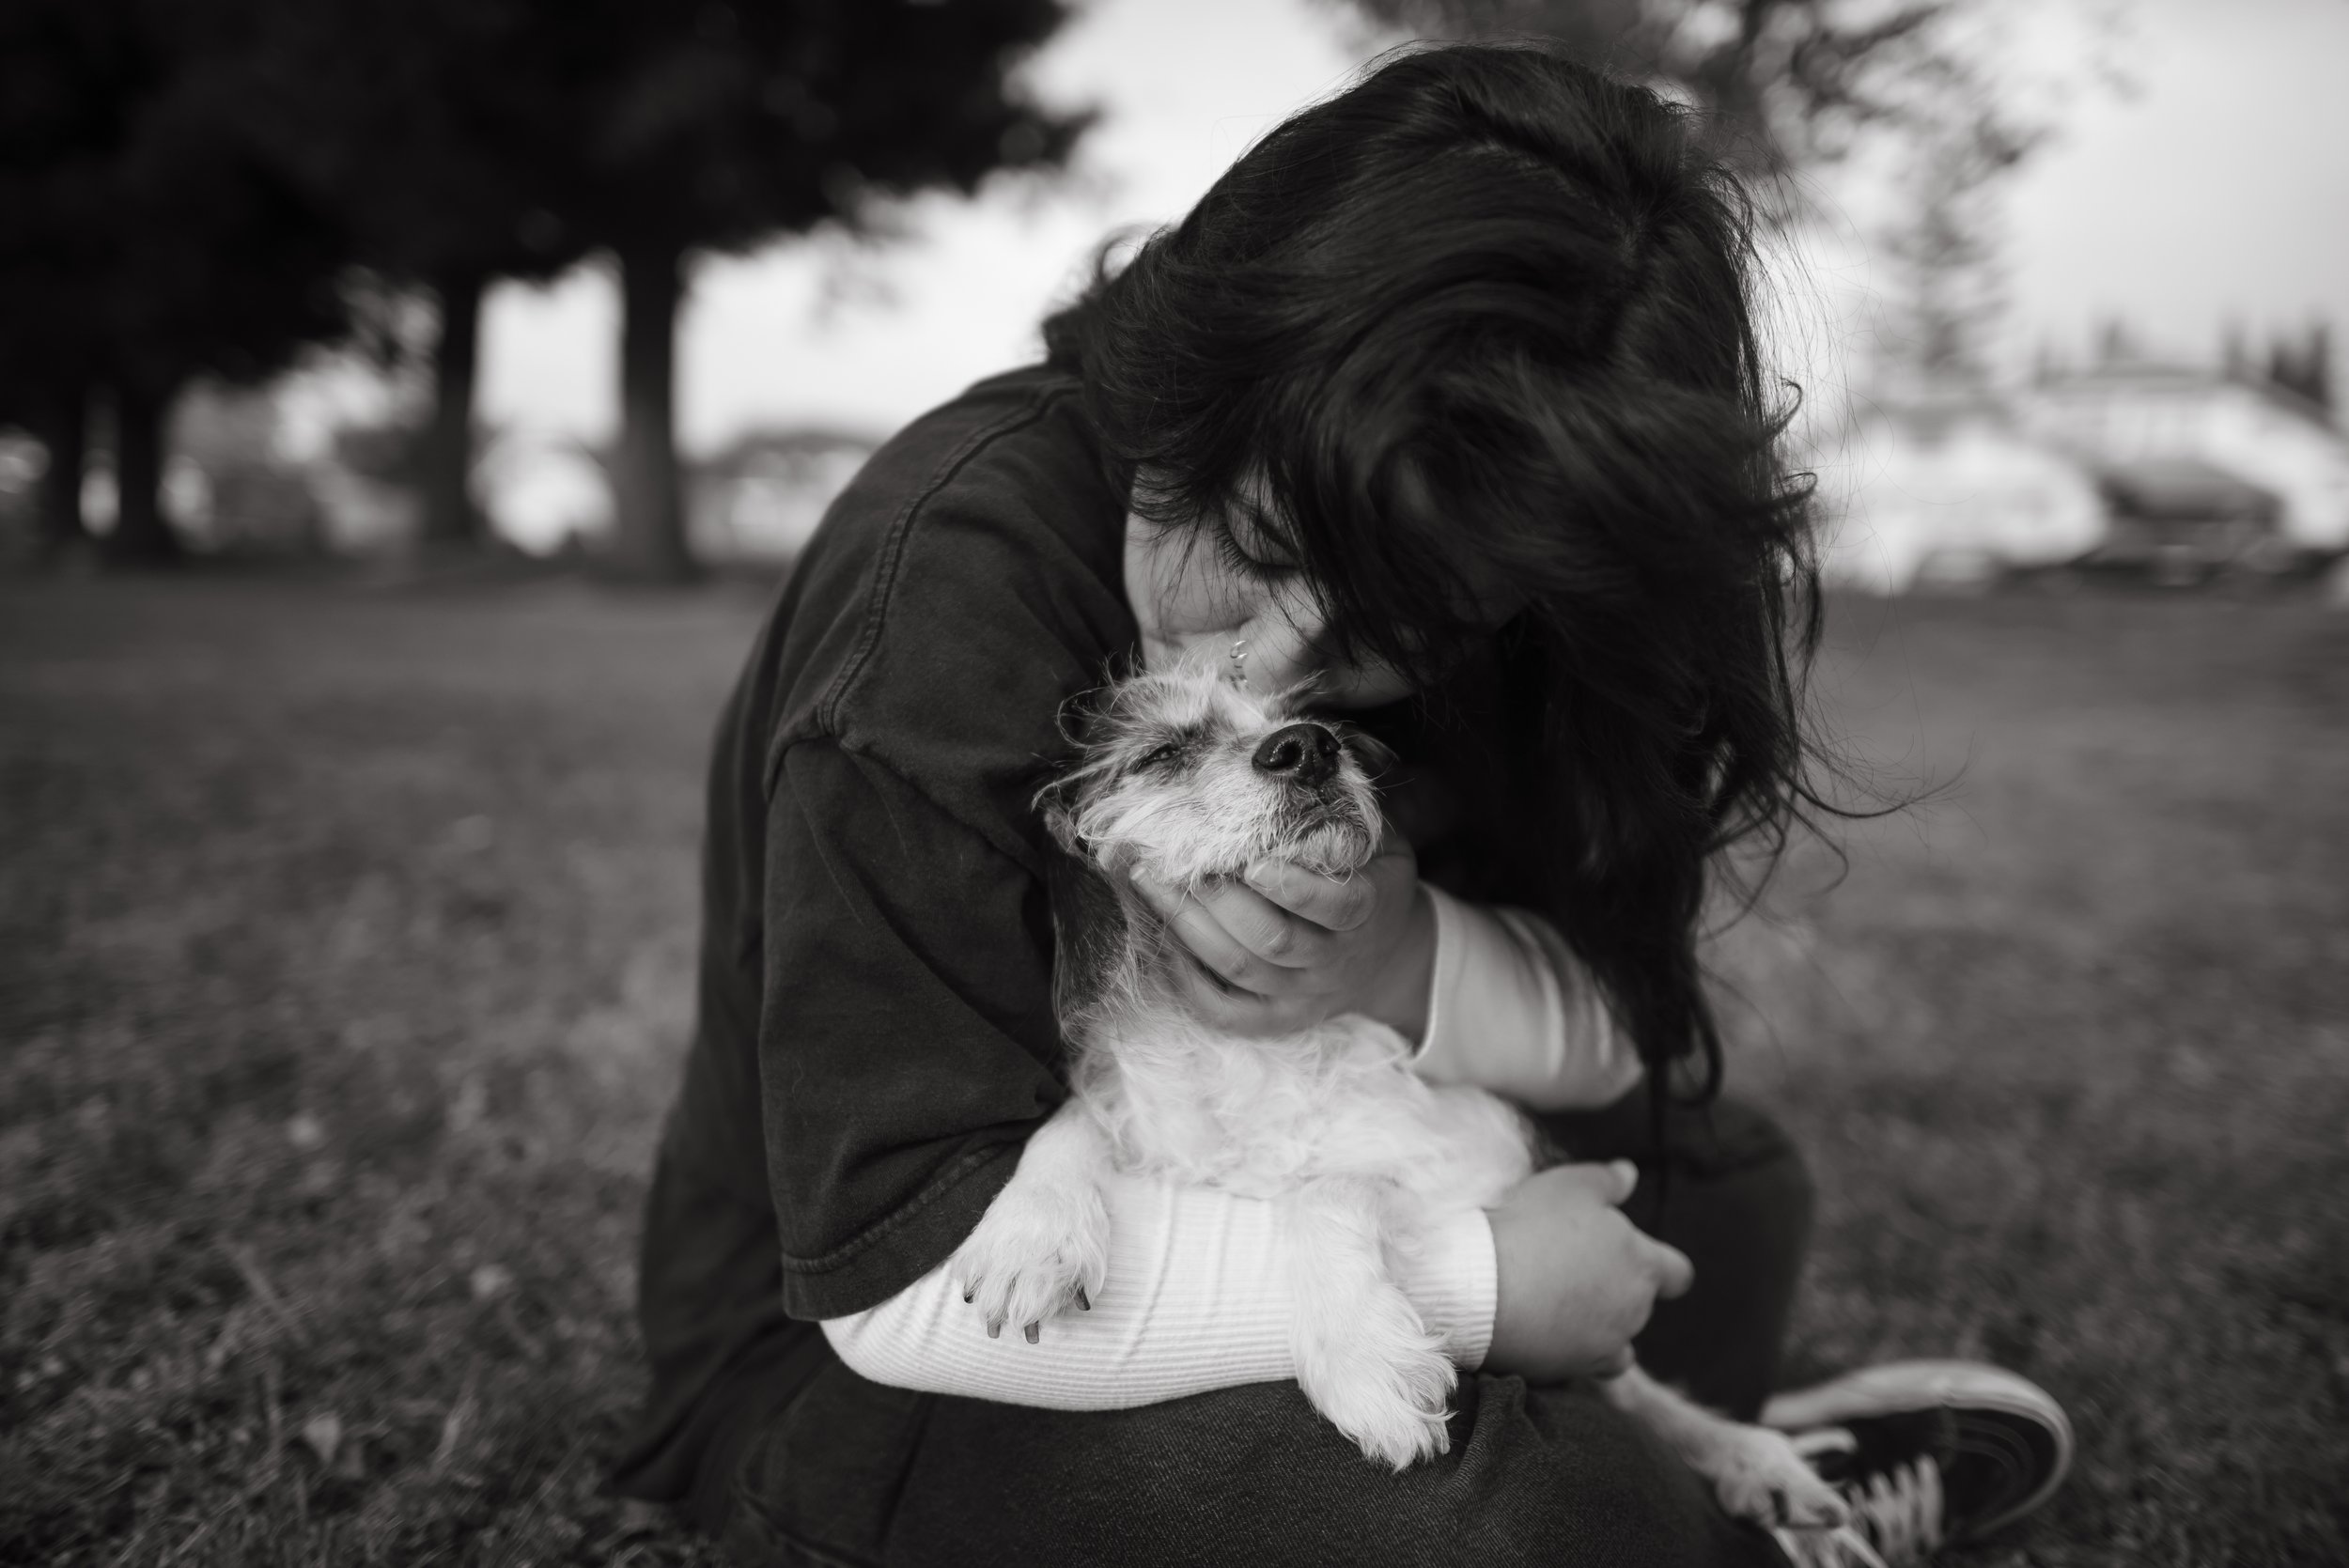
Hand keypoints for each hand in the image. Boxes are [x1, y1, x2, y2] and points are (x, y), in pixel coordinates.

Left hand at [1130, 825, 1434, 1039]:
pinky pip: (1228, 1012)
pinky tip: (1163, 940)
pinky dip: (1190, 983)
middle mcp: (1335, 960)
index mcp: (1367, 911)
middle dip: (1222, 901)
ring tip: (1151, 882)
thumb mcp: (1379, 841)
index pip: (1335, 907)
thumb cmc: (1371, 876)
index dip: (1293, 888)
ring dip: (1190, 928)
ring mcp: (1304, 993)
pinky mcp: (1278, 1016)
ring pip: (1241, 969)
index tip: (1254, 862)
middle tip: (1182, 862)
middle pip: (1274, 941)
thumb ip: (1343, 817)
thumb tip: (1292, 769)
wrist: (1387, 953)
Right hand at [1484, 1161, 1693, 1382]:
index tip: (1636, 1259)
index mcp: (1643, 1263)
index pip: (1677, 1273)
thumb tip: (1629, 1174)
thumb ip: (1608, 1181)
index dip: (1662, 1267)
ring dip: (1598, 1322)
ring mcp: (1607, 1343)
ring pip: (1616, 1336)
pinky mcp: (1576, 1368)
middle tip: (1573, 1267)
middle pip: (1640, 1301)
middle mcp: (1635, 1308)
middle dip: (1616, 1288)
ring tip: (1557, 1301)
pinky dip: (1578, 1351)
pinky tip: (1552, 1333)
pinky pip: (1588, 1363)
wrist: (1485, 1286)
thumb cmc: (1532, 1227)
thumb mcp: (1571, 1185)